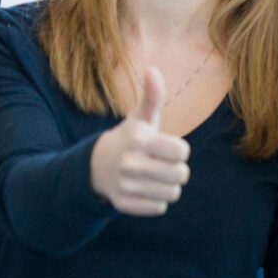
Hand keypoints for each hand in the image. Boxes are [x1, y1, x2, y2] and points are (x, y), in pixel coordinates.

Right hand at [90, 68, 190, 216]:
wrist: (96, 166)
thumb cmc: (129, 138)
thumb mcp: (140, 118)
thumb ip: (152, 96)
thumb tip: (153, 70)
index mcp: (139, 140)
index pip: (182, 151)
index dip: (179, 150)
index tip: (167, 148)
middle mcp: (130, 163)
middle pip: (181, 175)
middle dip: (178, 170)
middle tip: (163, 164)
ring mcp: (125, 185)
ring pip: (172, 193)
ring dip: (168, 186)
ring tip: (155, 177)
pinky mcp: (124, 203)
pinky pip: (159, 207)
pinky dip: (156, 200)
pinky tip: (144, 189)